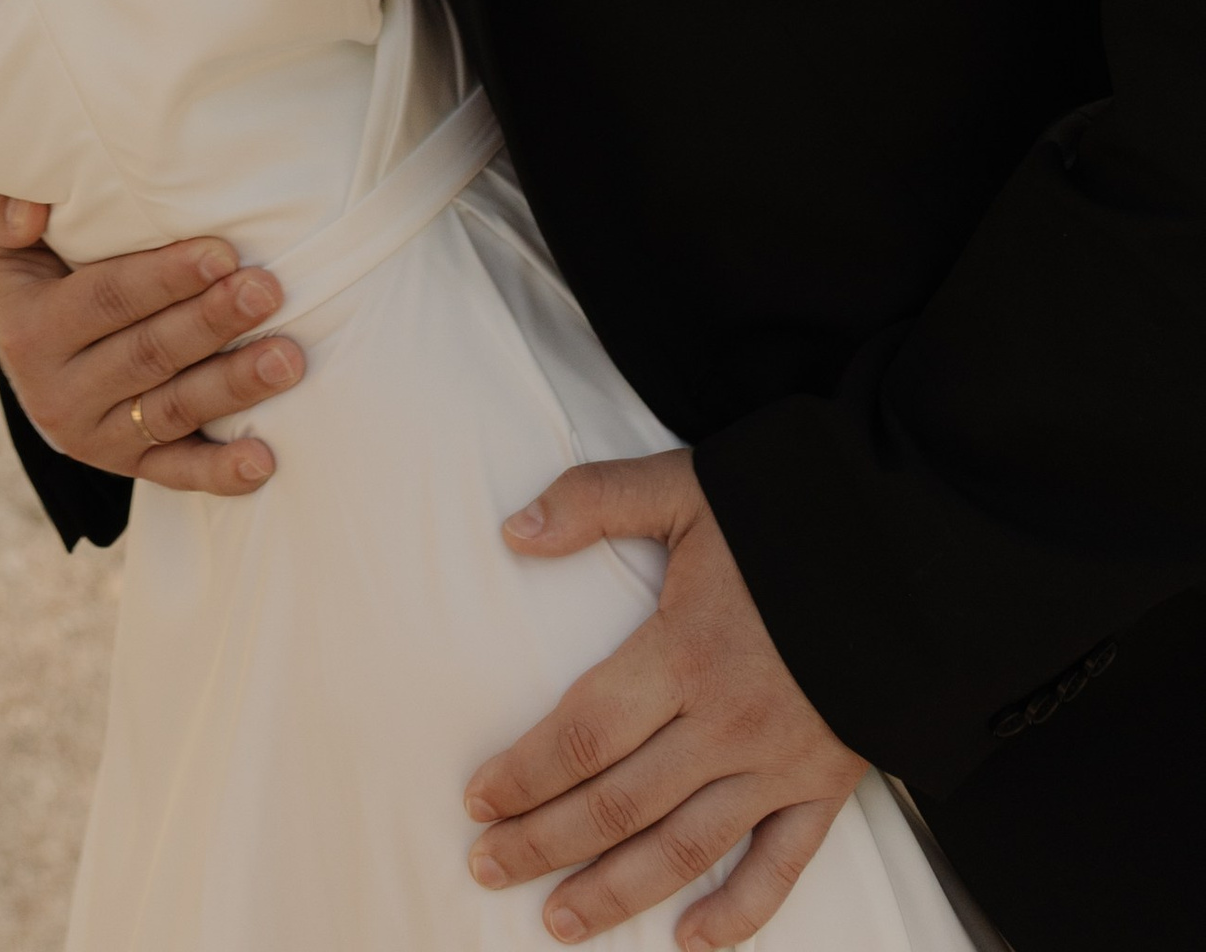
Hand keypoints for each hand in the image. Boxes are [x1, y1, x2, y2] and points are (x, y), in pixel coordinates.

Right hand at [0, 190, 304, 494]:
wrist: (27, 339)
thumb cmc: (29, 260)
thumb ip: (0, 211)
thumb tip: (31, 213)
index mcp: (29, 330)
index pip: (104, 300)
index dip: (163, 278)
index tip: (222, 252)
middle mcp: (56, 392)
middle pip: (147, 354)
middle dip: (212, 322)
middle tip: (268, 291)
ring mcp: (93, 435)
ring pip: (171, 411)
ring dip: (233, 386)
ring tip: (288, 359)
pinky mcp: (125, 464)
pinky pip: (175, 473)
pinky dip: (220, 472)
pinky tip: (264, 460)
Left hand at [464, 452, 864, 947]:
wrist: (917, 553)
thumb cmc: (790, 515)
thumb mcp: (687, 487)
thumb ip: (595, 500)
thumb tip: (513, 529)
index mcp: (685, 653)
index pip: (585, 734)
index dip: (526, 773)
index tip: (477, 799)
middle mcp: (728, 724)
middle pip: (619, 804)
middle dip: (545, 842)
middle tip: (486, 867)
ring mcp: (780, 765)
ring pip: (684, 851)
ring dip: (615, 892)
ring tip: (557, 921)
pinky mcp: (828, 788)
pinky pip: (780, 869)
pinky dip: (738, 915)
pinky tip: (689, 941)